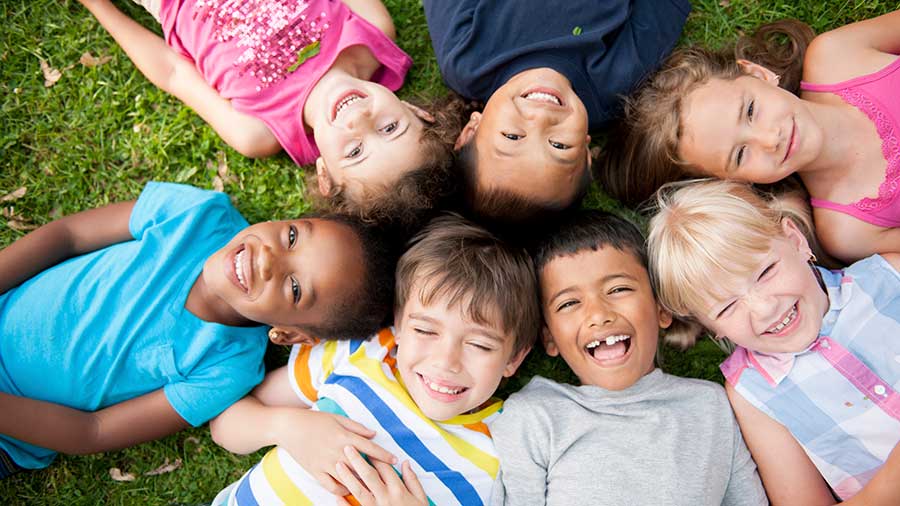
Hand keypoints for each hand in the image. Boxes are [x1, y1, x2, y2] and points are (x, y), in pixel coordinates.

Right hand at [274, 409, 395, 495]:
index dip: (384, 455)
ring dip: (361, 484)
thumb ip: (357, 427)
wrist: (288, 427)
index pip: (369, 448)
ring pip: (349, 479)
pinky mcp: (315, 472)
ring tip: (372, 487)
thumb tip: (374, 434)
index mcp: (344, 437)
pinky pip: (332, 487)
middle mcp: (337, 452)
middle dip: (377, 472)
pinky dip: (343, 490)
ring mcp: (326, 464)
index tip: (395, 460)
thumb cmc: (315, 420)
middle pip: (362, 466)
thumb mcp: (337, 418)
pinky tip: (350, 489)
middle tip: (388, 477)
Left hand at [335, 446, 426, 505]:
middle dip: (357, 460)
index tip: (367, 447)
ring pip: (358, 490)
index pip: (385, 468)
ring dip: (347, 477)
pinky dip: (344, 504)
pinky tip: (336, 497)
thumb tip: (405, 463)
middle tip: (347, 448)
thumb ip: (412, 480)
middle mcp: (385, 498)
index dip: (375, 456)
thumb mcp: (421, 498)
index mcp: (398, 490)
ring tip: (339, 465)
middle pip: (369, 475)